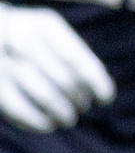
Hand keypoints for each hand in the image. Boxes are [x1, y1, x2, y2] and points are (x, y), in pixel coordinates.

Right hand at [0, 3, 115, 131]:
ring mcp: (5, 63)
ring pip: (45, 95)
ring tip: (68, 119)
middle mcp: (24, 41)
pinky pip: (19, 109)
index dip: (96, 82)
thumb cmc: (24, 35)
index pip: (78, 59)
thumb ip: (72, 52)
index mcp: (45, 26)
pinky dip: (37, 122)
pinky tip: (47, 126)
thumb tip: (101, 86)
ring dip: (62, 112)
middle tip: (83, 108)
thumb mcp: (46, 31)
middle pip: (64, 79)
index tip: (106, 99)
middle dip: (79, 99)